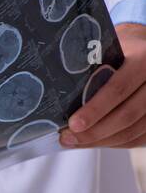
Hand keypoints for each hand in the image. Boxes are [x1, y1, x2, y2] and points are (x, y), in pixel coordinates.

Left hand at [61, 23, 145, 147]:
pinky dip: (115, 143)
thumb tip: (54, 90)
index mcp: (143, 60)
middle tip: (68, 137)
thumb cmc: (121, 50)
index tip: (73, 124)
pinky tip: (95, 141)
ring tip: (76, 141)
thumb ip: (89, 64)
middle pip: (127, 114)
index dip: (95, 109)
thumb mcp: (107, 48)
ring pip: (133, 131)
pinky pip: (138, 138)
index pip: (119, 88)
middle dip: (94, 131)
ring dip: (102, 141)